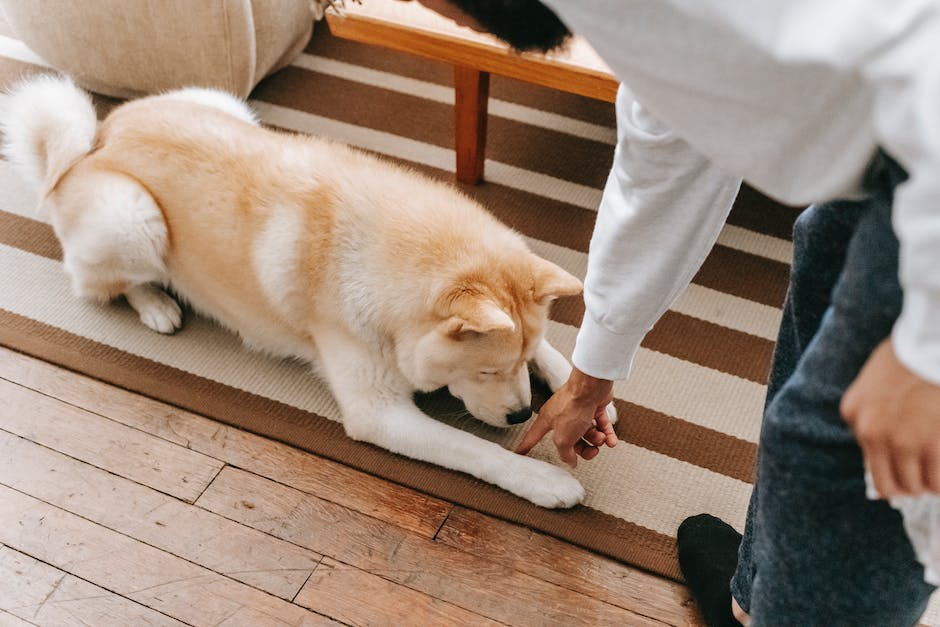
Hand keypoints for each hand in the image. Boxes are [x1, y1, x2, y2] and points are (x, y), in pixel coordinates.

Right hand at [515, 368, 617, 465]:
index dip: (526, 446)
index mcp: (548, 421)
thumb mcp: (563, 438)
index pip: (533, 437)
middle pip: (570, 440)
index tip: (518, 453)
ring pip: (587, 434)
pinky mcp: (594, 407)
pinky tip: (612, 441)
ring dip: (597, 440)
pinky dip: (608, 434)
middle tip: (592, 452)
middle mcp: (562, 416)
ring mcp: (579, 411)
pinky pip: (601, 425)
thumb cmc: (573, 406)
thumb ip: (565, 453)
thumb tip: (571, 461)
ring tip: (601, 439)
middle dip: (583, 449)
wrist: (592, 387)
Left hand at [841, 338, 939, 497]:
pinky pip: (937, 483)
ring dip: (928, 482)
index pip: (867, 458)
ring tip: (936, 467)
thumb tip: (889, 446)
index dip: (891, 464)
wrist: (932, 343)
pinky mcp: (932, 445)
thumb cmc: (910, 354)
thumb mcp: (874, 379)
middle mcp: (871, 431)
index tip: (906, 463)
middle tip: (923, 476)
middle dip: (908, 484)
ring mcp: (902, 441)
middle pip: (887, 483)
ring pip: (914, 486)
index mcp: (853, 413)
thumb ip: (872, 408)